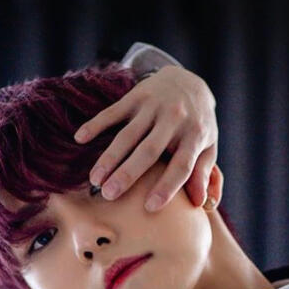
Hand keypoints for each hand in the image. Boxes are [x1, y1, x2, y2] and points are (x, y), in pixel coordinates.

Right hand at [73, 65, 217, 211]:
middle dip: (127, 174)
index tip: (150, 207)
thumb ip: (203, 174)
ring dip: (109, 157)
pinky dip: (95, 124)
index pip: (181, 165)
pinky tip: (80, 138)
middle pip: (148, 151)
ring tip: (94, 179)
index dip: (167, 187)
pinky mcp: (136, 96)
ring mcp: (154, 106)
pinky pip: (113, 111)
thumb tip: (199, 203)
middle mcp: (174, 119)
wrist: (189, 81)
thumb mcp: (208, 147)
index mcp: (194, 136)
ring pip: (128, 135)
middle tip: (109, 195)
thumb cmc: (197, 125)